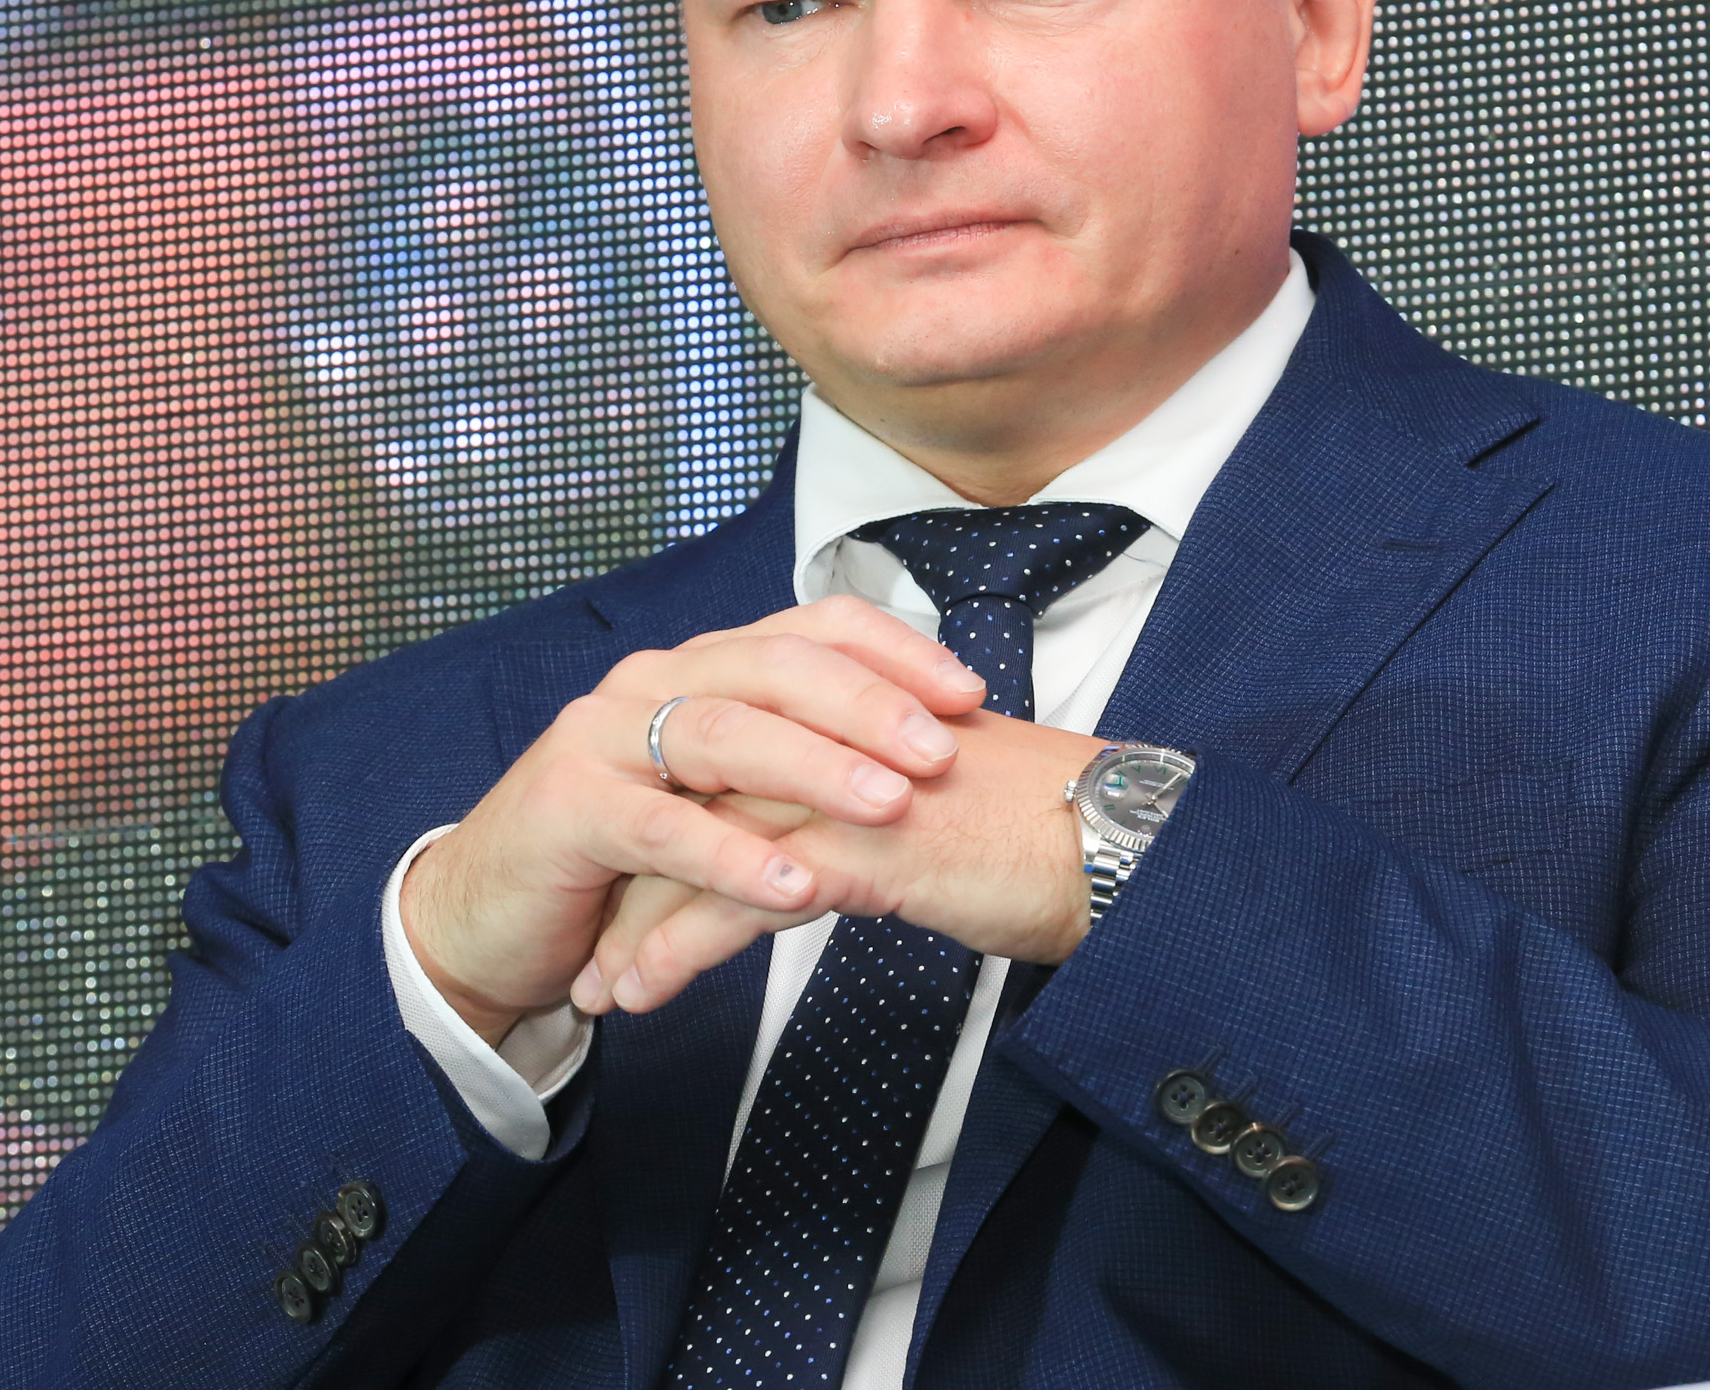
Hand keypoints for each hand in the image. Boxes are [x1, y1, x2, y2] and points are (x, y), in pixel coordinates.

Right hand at [399, 594, 989, 1042]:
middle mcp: (654, 684)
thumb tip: (923, 755)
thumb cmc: (624, 856)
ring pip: (724, 734)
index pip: (810, 627)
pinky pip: (664, 829)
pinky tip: (797, 887)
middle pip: (775, 666)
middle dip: (869, 704)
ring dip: (816, 769)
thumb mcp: (723, 798)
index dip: (894, 652)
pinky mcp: (569, 809)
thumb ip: (794, 767)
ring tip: (891, 805)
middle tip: (943, 749)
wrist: (492, 915)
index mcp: (702, 668)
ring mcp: (604, 739)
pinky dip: (735, 858)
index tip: (970, 693)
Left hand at [572, 707, 1100, 1016]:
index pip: (728, 759)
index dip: (671, 825)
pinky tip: (646, 990)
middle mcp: (838, 739)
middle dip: (634, 879)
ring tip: (602, 991)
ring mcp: (848, 787)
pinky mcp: (863, 846)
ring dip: (640, 924)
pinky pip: (743, 900)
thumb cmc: (1049, 834)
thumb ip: (876, 806)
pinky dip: (683, 948)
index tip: (627, 885)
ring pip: (705, 848)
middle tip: (588, 945)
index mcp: (854, 718)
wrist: (1122, 848)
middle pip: (697, 797)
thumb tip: (835, 844)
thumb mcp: (943, 806)